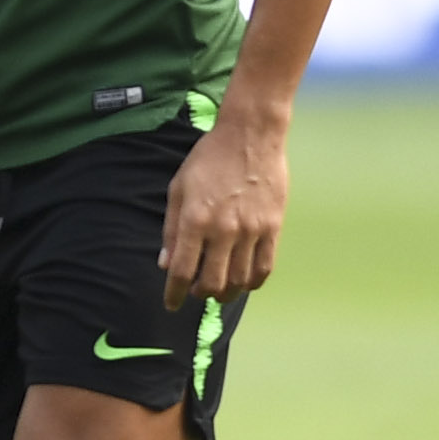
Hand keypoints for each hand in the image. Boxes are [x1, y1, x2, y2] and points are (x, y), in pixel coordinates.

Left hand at [156, 112, 285, 308]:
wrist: (250, 135)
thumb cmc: (209, 159)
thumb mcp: (179, 188)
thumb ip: (171, 229)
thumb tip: (165, 264)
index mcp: (195, 219)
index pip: (182, 271)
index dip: (174, 294)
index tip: (171, 304)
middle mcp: (223, 229)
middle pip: (211, 283)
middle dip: (200, 294)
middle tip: (196, 292)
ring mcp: (251, 230)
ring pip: (239, 281)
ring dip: (226, 292)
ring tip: (219, 290)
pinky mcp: (273, 227)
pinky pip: (264, 268)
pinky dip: (252, 282)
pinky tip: (245, 282)